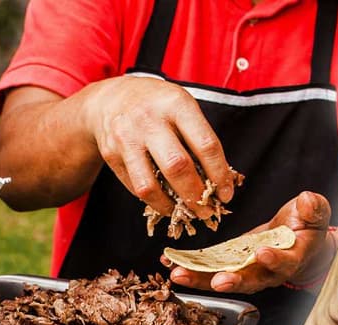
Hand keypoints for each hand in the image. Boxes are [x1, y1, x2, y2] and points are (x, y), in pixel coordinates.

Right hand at [80, 76, 236, 217]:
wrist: (111, 98)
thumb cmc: (157, 105)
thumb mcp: (181, 106)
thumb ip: (198, 138)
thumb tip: (218, 182)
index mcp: (176, 104)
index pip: (205, 145)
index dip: (219, 175)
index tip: (226, 194)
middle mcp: (149, 120)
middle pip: (177, 167)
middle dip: (196, 195)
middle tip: (207, 210)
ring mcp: (127, 138)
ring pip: (150, 185)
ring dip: (171, 206)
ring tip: (183, 212)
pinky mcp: (111, 155)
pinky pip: (135, 187)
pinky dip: (153, 200)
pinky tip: (165, 202)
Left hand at [162, 191, 333, 293]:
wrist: (297, 241)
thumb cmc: (307, 225)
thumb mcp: (315, 213)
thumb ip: (313, 209)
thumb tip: (307, 201)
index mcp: (292, 258)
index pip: (285, 262)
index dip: (275, 260)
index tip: (263, 254)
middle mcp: (268, 272)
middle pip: (250, 280)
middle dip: (232, 281)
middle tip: (217, 281)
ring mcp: (246, 272)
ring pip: (223, 279)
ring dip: (200, 279)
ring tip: (178, 274)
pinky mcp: (229, 266)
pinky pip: (208, 271)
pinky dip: (190, 269)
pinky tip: (170, 263)